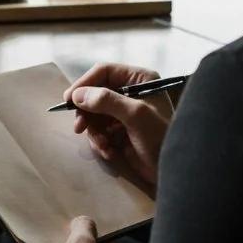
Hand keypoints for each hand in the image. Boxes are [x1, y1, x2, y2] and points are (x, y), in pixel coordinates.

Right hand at [65, 63, 170, 185]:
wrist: (173, 169)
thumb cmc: (160, 137)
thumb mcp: (136, 115)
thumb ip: (107, 101)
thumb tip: (78, 95)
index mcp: (139, 79)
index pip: (104, 72)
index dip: (85, 84)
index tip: (69, 100)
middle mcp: (131, 92)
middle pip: (95, 93)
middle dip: (87, 112)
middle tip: (79, 127)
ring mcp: (125, 112)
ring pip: (95, 114)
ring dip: (94, 131)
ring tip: (103, 144)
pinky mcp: (121, 131)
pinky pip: (100, 130)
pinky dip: (100, 141)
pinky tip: (109, 151)